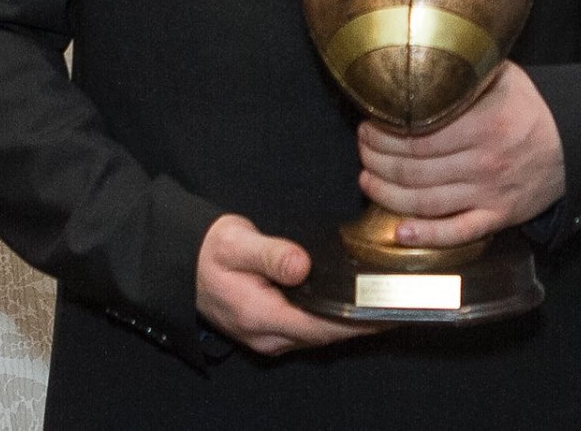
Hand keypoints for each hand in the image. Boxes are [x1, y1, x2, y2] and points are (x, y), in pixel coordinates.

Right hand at [194, 213, 380, 354]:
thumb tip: (301, 266)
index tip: (386, 311)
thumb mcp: (236, 243)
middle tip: (397, 304)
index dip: (355, 322)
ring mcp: (267, 337)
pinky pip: (308, 331)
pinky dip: (332, 322)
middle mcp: (265, 334)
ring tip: (383, 304)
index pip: (318, 326)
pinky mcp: (270, 330)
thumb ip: (271, 255)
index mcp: (259, 315)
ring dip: (349, 325)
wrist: (184, 264)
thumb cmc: (211, 251)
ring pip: (318, 336)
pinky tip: (352, 306)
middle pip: (324, 336)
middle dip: (361, 325)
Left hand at [357, 62, 565, 248]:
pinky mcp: (499, 216)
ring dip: (387, 193)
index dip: (384, 133)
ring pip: (426, 201)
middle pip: (414, 168)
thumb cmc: (531, 106)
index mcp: (483, 123)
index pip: (417, 134)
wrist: (576, 141)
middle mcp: (484, 161)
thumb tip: (419, 56)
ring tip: (367, 179)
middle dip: (378, 159)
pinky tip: (400, 231)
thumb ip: (463, 71)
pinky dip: (426, 235)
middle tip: (363, 149)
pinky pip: (457, 232)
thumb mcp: (502, 76)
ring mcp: (490, 193)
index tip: (368, 124)